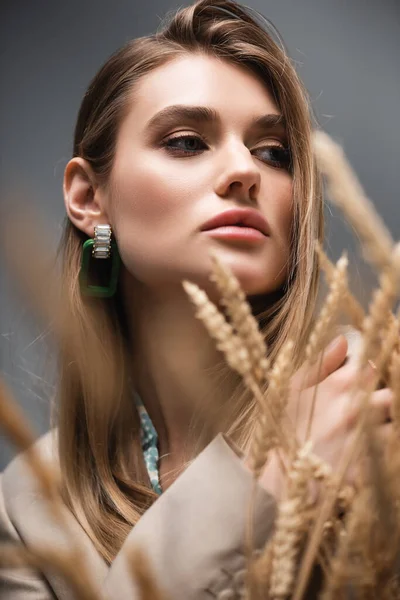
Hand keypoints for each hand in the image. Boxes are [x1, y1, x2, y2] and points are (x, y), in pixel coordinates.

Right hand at [256, 334, 392, 501]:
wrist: (276, 476)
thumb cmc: (282, 426)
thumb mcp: (293, 388)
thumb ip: (322, 362)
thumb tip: (343, 340)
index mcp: (339, 385)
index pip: (373, 367)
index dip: (371, 374)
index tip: (363, 383)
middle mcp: (356, 409)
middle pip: (391, 396)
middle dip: (382, 401)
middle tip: (364, 410)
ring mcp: (364, 439)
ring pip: (394, 425)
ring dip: (384, 427)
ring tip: (363, 432)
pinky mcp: (369, 468)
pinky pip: (388, 454)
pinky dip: (382, 451)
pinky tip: (365, 451)